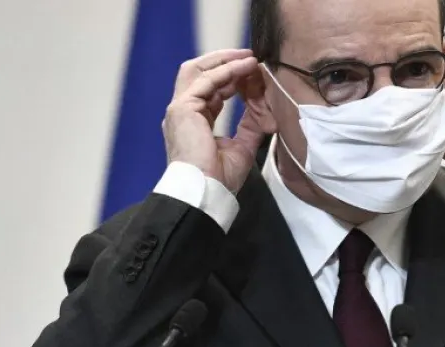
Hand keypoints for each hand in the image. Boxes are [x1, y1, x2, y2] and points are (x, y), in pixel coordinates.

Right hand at [163, 49, 265, 192]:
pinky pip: (207, 80)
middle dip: (225, 62)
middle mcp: (183, 112)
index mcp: (193, 122)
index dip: (233, 79)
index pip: (211, 91)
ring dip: (225, 61)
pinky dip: (228, 70)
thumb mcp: (242, 146)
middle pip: (199, 73)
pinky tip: (246, 66)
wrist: (206, 192)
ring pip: (198, 70)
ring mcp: (180, 109)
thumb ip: (251, 124)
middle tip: (250, 57)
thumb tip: (264, 107)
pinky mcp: (183, 108)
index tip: (254, 74)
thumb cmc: (220, 179)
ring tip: (249, 58)